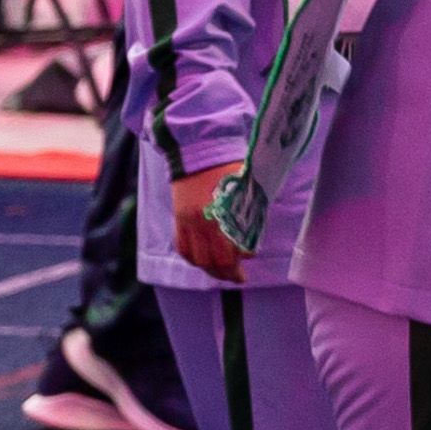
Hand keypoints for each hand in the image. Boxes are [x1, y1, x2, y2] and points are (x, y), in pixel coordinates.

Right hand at [173, 165, 250, 282]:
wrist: (197, 152)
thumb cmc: (227, 168)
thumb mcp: (246, 189)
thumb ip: (251, 214)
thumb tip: (252, 238)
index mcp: (225, 213)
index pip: (236, 248)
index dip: (246, 255)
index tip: (250, 254)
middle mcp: (205, 222)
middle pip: (217, 260)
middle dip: (229, 273)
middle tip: (238, 277)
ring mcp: (188, 222)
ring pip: (198, 259)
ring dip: (211, 270)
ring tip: (221, 273)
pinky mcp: (178, 219)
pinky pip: (182, 248)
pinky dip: (193, 259)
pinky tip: (202, 261)